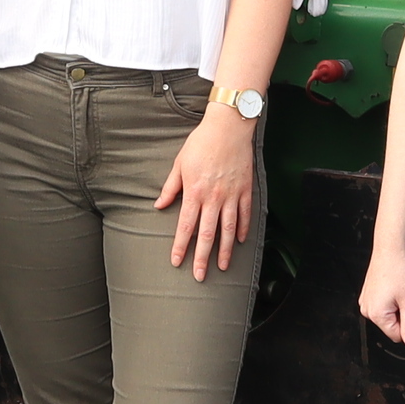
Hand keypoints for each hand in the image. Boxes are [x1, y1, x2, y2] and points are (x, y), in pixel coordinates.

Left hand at [155, 104, 258, 280]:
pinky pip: (245, 214)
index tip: (177, 261)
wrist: (228, 127)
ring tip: (222, 267)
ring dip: (225, 250)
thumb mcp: (179, 164)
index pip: (185, 226)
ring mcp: (231, 195)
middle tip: (200, 276)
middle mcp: (213, 198)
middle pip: (207, 234)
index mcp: (194, 192)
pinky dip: (242, 229)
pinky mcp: (245, 189)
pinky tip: (239, 241)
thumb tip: (159, 205)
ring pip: (228, 229)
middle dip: (203, 258)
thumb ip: (170, 187)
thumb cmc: (201, 143)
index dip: (181, 246)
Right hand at [359, 239, 404, 348]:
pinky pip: (381, 307)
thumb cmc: (398, 271)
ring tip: (401, 293)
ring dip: (397, 309)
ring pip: (387, 317)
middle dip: (403, 317)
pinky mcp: (367, 295)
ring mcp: (365, 302)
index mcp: (376, 314)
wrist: (390, 250)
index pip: (397, 335)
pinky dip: (390, 302)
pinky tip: (394, 289)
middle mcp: (367, 310)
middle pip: (391, 327)